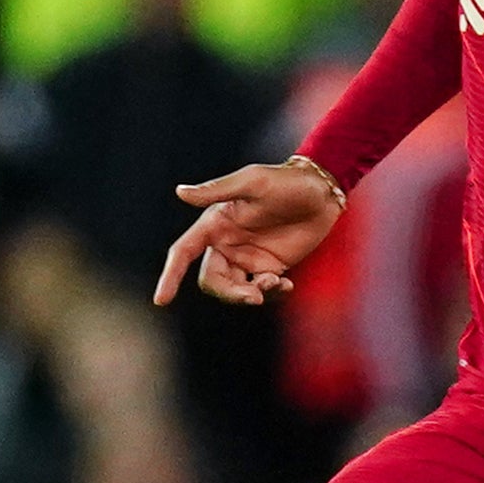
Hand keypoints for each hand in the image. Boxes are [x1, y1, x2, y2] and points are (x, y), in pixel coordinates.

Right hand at [155, 158, 343, 305]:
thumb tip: (180, 192)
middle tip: (256, 296)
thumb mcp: (253, 182)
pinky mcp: (270, 267)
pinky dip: (272, 294)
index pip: (183, 252)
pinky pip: (262, 290)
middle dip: (230, 293)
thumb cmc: (285, 181)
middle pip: (212, 280)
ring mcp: (248, 257)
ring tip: (277, 283)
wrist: (322, 193)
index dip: (171, 276)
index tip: (161, 300)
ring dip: (252, 295)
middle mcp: (226, 243)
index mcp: (215, 224)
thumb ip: (218, 189)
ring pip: (235, 290)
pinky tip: (287, 285)